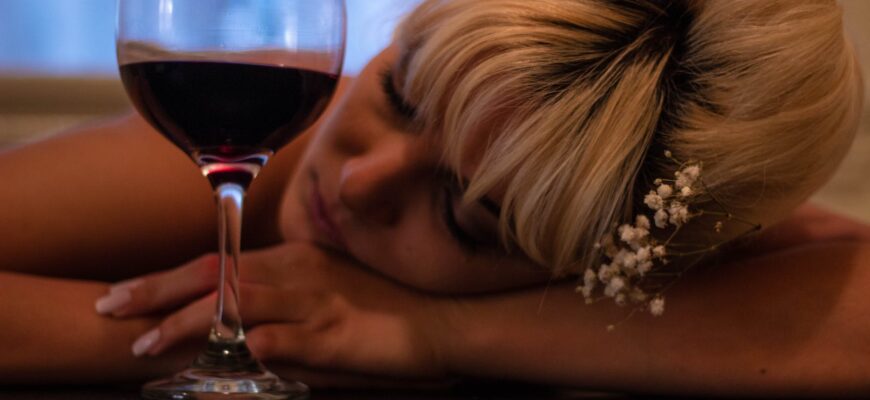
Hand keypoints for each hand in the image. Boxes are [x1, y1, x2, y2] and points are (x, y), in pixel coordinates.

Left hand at [95, 242, 455, 386]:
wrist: (441, 319)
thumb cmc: (383, 306)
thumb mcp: (327, 291)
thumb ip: (281, 298)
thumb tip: (236, 320)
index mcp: (293, 258)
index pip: (217, 263)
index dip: (167, 278)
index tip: (124, 292)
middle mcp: (298, 271)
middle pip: (215, 276)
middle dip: (157, 293)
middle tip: (111, 308)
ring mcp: (316, 301)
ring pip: (240, 304)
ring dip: (190, 323)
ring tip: (147, 343)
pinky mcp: (336, 334)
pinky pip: (287, 338)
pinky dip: (253, 344)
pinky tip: (226, 353)